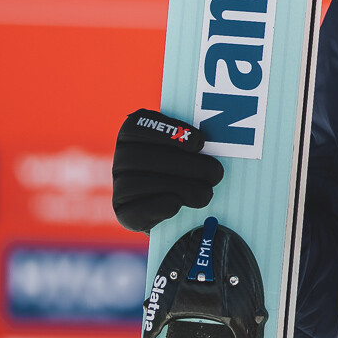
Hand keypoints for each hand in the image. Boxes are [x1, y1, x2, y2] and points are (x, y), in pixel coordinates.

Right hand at [111, 108, 223, 231]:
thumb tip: (217, 139)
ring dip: (181, 188)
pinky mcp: (124, 213)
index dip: (169, 131)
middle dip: (186, 165)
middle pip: (145, 157)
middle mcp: (121, 159)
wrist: (180, 210)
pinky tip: (178, 204)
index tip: (199, 143)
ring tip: (206, 193)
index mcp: (133, 134)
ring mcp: (119, 187)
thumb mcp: (192, 150)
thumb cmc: (190, 170)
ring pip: (140, 183)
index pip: (140, 124)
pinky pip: (136, 209)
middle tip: (216, 174)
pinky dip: (160, 206)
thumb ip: (195, 141)